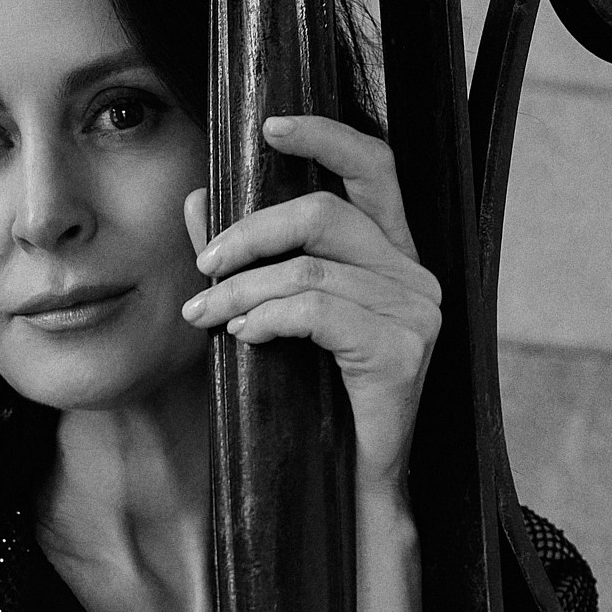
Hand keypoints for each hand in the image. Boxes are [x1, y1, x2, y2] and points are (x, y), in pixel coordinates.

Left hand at [180, 115, 441, 493]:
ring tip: (206, 315)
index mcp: (393, 254)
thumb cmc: (315, 401)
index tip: (268, 127)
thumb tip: (195, 200)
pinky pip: (318, 313)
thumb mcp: (277, 318)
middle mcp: (416, 274)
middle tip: (202, 267)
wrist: (352, 483)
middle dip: (249, 234)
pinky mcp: (402, 351)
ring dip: (240, 290)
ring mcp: (417, 312)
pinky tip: (244, 338)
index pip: (374, 167)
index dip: (326, 137)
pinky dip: (268, 318)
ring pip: (309, 270)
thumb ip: (245, 260)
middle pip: (325, 214)